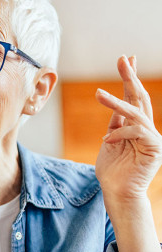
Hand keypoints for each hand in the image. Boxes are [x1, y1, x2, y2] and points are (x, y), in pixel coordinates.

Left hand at [95, 55, 161, 200]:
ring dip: (116, 102)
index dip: (130, 78)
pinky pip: (137, 133)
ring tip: (97, 94)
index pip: (134, 98)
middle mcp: (147, 129)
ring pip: (136, 113)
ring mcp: (152, 138)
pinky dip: (120, 133)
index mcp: (136, 125)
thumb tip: (115, 104)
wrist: (117, 193)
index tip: (126, 59)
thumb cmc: (112, 170)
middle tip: (123, 59)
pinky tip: (106, 140)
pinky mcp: (154, 149)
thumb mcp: (111, 141)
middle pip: (140, 98)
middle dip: (131, 77)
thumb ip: (115, 123)